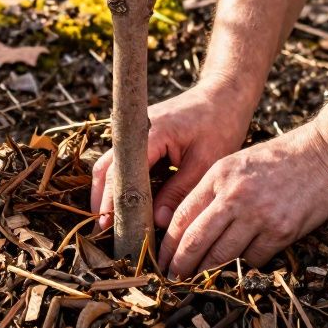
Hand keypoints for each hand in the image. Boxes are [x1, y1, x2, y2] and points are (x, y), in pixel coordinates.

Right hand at [92, 80, 253, 230]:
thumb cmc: (220, 125)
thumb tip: (158, 222)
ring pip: (111, 166)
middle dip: (103, 200)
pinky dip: (122, 184)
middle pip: (106, 168)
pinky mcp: (141, 138)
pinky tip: (126, 207)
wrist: (224, 95)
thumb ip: (179, 191)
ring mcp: (135, 133)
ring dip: (109, 193)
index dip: (113, 200)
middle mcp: (135, 130)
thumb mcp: (205, 162)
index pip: (122, 172)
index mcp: (151, 133)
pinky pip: (124, 163)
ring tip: (110, 224)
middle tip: (102, 231)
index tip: (109, 226)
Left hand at [159, 123, 327, 277]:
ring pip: (221, 255)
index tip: (160, 259)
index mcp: (219, 176)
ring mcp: (258, 215)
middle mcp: (234, 196)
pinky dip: (242, 267)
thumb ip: (214, 191)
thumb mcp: (238, 164)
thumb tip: (191, 226)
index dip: (167, 243)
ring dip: (206, 273)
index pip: (181, 216)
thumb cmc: (281, 159)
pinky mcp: (281, 231)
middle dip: (179, 265)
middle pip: (194, 240)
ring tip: (196, 283)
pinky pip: (252, 260)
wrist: (327, 153)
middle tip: (171, 280)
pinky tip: (236, 270)